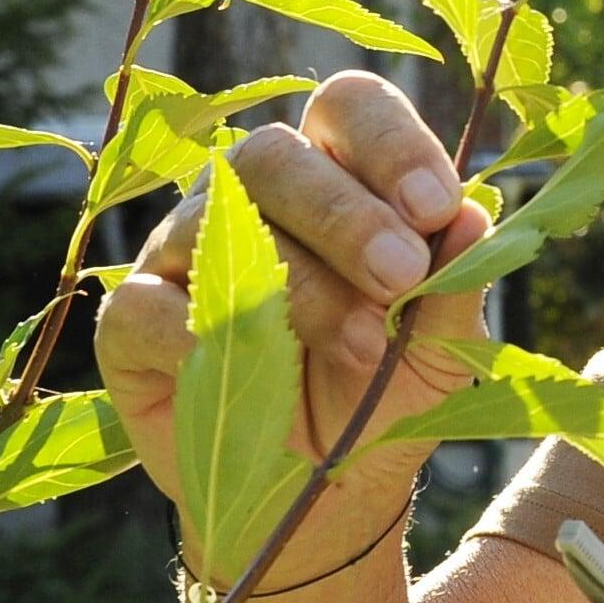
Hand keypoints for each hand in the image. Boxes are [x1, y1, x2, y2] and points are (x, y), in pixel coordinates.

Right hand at [94, 71, 491, 582]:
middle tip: (400, 277)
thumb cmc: (386, 394)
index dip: (390, 143)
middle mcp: (251, 199)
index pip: (348, 108)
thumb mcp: (442, 352)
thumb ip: (457, 286)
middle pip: (272, 153)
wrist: (326, 493)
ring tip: (362, 347)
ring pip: (215, 222)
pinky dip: (203, 336)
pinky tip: (256, 373)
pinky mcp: (129, 323)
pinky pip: (146, 306)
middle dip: (345, 214)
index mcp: (337, 176)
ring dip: (298, 284)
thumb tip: (474, 219)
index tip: (437, 207)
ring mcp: (181, 253)